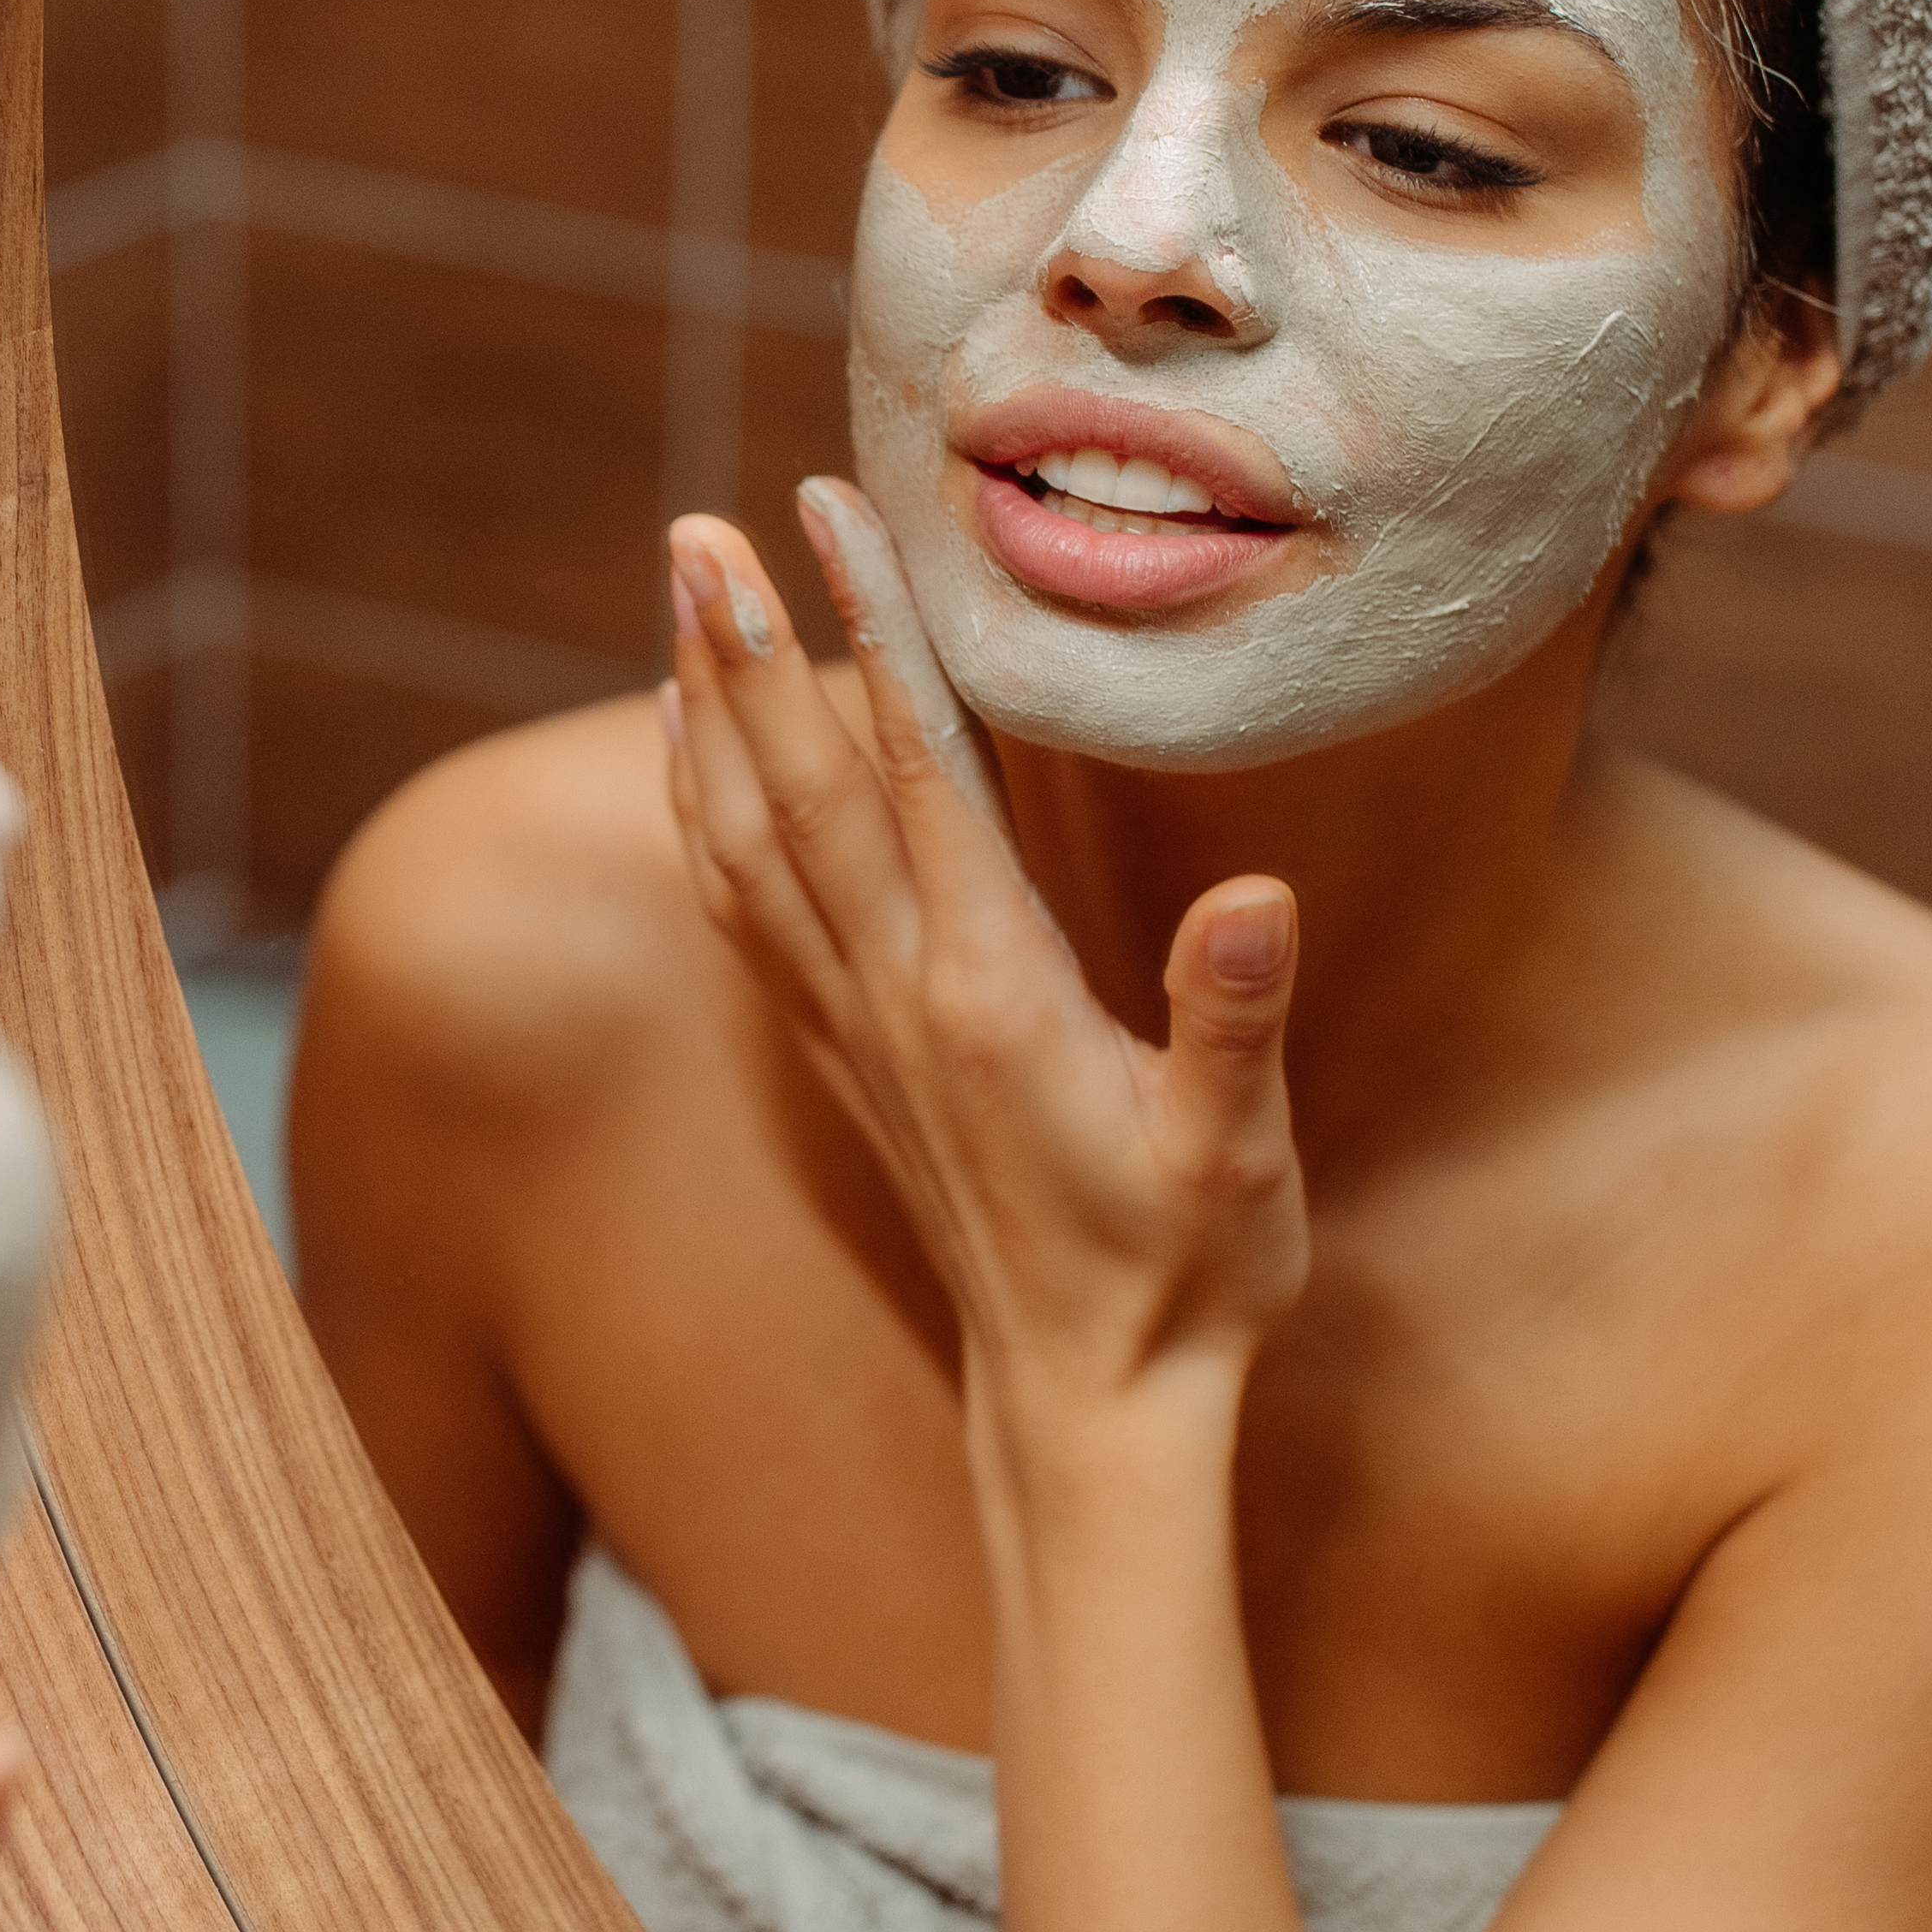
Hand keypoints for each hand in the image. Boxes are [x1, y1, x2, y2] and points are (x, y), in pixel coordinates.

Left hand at [664, 489, 1311, 1414]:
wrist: (1091, 1410)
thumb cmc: (1187, 1279)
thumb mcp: (1239, 1156)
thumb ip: (1232, 1025)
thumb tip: (1256, 898)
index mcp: (991, 995)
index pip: (916, 777)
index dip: (870, 638)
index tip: (821, 520)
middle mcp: (899, 999)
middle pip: (797, 795)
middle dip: (741, 651)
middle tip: (692, 525)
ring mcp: (860, 1033)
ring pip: (747, 846)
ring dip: (706, 714)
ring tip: (675, 592)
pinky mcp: (850, 1065)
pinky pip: (746, 914)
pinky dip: (702, 816)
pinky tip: (686, 746)